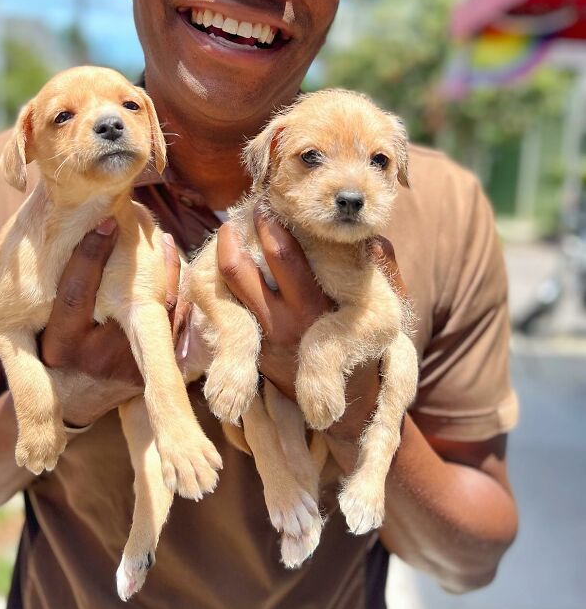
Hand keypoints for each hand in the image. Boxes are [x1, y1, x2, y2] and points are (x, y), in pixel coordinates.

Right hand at [40, 218, 181, 427]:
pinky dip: (176, 294)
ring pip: (160, 311)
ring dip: (167, 272)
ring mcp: (130, 368)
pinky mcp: (152, 372)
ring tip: (163, 241)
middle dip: (146, 262)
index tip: (106, 221)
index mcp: (61, 345)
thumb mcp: (38, 324)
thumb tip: (70, 227)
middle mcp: (96, 359)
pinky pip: (174, 325)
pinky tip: (174, 269)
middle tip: (151, 229)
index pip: (75, 293)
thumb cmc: (52, 347)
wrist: (74, 399)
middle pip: (130, 300)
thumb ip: (49, 287)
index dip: (90, 253)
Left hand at [216, 211, 406, 449]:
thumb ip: (384, 272)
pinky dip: (226, 283)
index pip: (282, 257)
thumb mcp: (385, 312)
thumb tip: (375, 240)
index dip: (271, 224)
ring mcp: (261, 338)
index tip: (270, 200)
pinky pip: (229, 309)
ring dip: (224, 256)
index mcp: (313, 311)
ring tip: (230, 231)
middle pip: (238, 269)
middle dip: (235, 233)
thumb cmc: (369, 350)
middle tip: (241, 209)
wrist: (348, 409)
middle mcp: (280, 324)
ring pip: (226, 288)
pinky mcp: (252, 349)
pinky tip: (231, 263)